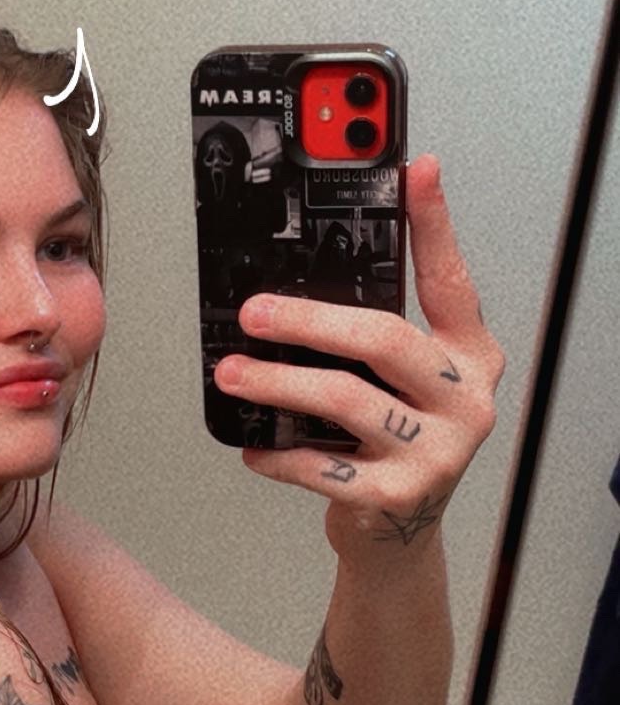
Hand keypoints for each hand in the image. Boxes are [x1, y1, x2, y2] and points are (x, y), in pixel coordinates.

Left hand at [213, 155, 506, 553]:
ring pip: (345, 399)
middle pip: (383, 338)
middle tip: (254, 313)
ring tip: (233, 373)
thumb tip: (299, 277)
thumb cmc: (390, 441)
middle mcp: (466, 400)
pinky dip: (279, 452)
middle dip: (308, 320)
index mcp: (470, 357)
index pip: (449, 280)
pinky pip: (322, 464)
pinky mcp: (396, 496)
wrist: (396, 534)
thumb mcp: (394, 380)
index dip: (433, 223)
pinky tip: (254, 444)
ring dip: (277, 383)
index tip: (414, 169)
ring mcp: (437, 451)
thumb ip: (370, 330)